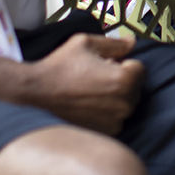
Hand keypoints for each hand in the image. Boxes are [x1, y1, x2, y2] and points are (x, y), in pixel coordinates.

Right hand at [16, 33, 143, 134]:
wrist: (35, 94)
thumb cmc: (59, 67)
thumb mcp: (86, 44)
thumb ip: (114, 43)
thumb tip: (132, 42)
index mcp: (123, 80)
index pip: (140, 68)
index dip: (124, 62)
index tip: (108, 63)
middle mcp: (123, 104)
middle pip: (135, 87)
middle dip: (121, 79)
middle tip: (97, 75)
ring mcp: (114, 121)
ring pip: (125, 102)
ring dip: (115, 96)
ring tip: (90, 90)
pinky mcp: (104, 132)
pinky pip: (115, 117)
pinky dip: (107, 111)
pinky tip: (87, 104)